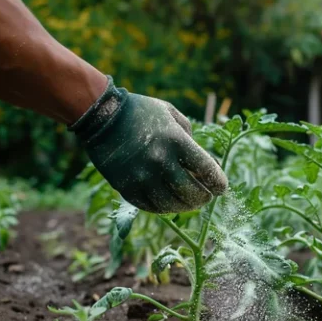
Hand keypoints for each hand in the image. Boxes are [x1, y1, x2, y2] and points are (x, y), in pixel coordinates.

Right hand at [70, 77, 226, 213]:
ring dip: (185, 207)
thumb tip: (205, 164)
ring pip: (172, 205)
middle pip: (192, 193)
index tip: (221, 187)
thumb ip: (191, 139)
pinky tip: (169, 203)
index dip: (219, 183)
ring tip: (189, 203)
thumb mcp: (172, 115)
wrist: (100, 116)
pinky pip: (151, 207)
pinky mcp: (126, 187)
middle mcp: (160, 161)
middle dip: (204, 198)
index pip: (208, 171)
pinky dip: (164, 208)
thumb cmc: (141, 112)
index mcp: (176, 141)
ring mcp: (142, 176)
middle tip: (206, 197)